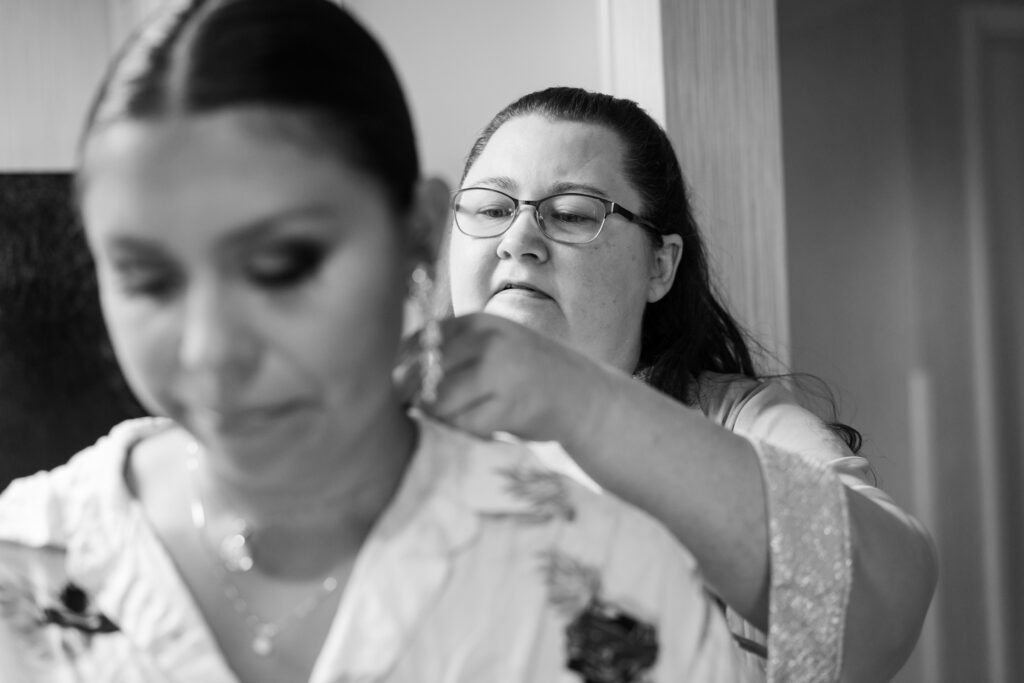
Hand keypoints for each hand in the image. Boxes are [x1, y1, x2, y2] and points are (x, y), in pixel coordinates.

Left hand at [395, 313, 614, 443]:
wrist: (584, 397)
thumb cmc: (527, 375)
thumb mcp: (492, 347)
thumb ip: (451, 352)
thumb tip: (389, 375)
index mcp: (478, 324)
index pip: (418, 344)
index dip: (401, 370)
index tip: (402, 390)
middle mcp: (488, 342)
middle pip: (423, 375)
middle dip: (414, 399)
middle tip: (420, 413)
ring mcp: (500, 372)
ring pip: (439, 403)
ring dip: (440, 419)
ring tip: (459, 419)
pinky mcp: (510, 405)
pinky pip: (463, 426)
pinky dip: (463, 433)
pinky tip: (480, 429)